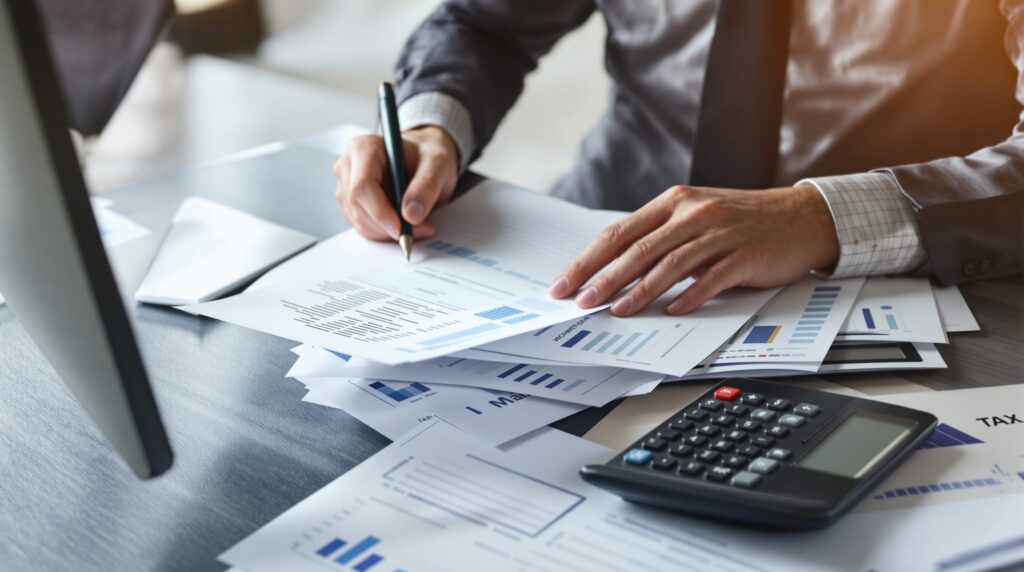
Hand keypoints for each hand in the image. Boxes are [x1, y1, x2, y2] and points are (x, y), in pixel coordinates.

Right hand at [334, 126, 458, 240]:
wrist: (424, 160)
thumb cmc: (427, 154)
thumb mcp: (438, 162)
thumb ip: (427, 185)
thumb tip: (411, 214)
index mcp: (364, 148)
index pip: (362, 185)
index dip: (380, 211)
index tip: (401, 228)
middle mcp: (349, 166)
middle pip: (358, 206)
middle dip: (388, 225)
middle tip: (421, 229)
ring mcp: (347, 186)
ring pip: (360, 221)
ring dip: (388, 232)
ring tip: (419, 225)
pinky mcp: (352, 204)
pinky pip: (363, 227)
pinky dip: (385, 233)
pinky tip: (404, 224)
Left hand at [548, 184, 839, 315]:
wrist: (800, 217)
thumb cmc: (741, 220)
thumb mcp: (695, 216)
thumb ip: (659, 237)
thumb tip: (613, 269)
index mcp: (673, 202)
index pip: (619, 233)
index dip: (587, 260)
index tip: (564, 283)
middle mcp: (692, 213)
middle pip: (638, 249)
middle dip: (603, 278)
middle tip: (580, 302)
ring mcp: (719, 233)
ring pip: (669, 264)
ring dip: (639, 291)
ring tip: (616, 311)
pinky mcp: (744, 254)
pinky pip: (711, 278)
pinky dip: (689, 296)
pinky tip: (672, 310)